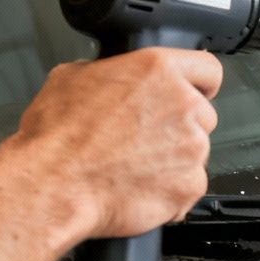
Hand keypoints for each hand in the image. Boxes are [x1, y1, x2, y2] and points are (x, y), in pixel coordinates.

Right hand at [6, 48, 224, 239]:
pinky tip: (138, 188)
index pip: (207, 69)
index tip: (191, 93)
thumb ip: (108, 72)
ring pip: (195, 152)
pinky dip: (169, 191)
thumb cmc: (57, 136)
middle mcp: (182, 105)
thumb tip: (110, 77)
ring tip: (133, 167)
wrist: (52, 184)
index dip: (198, 83)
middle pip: (202, 114)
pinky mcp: (190, 184)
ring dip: (173, 159)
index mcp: (158, 70)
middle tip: (144, 139)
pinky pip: (189, 186)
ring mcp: (191, 147)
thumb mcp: (71, 77)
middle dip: (179, 126)